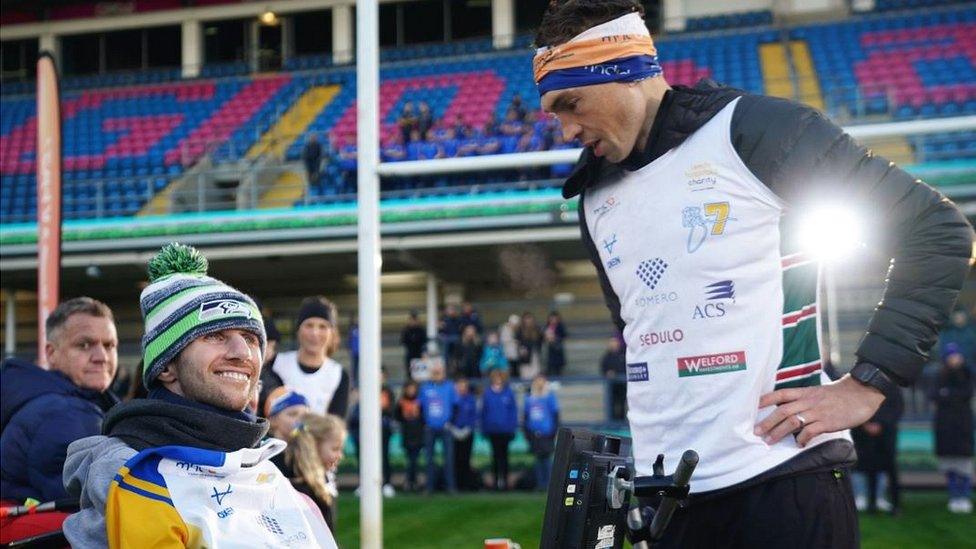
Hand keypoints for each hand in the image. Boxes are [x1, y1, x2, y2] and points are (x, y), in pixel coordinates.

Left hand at [754, 374, 885, 446]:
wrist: (862, 392)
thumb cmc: (840, 395)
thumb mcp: (818, 393)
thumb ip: (804, 400)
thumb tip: (789, 412)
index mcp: (805, 392)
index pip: (781, 394)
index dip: (765, 400)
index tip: (753, 407)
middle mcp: (808, 401)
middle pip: (782, 411)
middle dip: (767, 422)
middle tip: (756, 432)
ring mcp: (818, 412)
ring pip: (792, 422)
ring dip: (778, 432)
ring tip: (769, 441)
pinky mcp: (828, 422)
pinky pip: (810, 431)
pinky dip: (801, 439)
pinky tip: (798, 445)